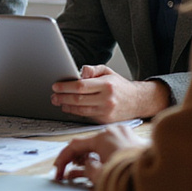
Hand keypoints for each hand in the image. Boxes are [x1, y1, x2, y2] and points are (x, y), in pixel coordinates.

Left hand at [51, 64, 168, 122]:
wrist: (138, 101)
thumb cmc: (119, 85)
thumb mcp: (108, 71)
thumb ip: (93, 69)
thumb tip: (79, 72)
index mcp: (106, 85)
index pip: (81, 86)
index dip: (65, 87)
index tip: (56, 86)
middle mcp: (107, 99)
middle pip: (78, 99)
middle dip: (62, 97)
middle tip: (53, 96)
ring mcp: (106, 111)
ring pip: (80, 110)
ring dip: (66, 106)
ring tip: (58, 102)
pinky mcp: (105, 120)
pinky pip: (86, 116)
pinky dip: (75, 112)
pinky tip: (69, 108)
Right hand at [53, 124, 146, 186]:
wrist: (160, 178)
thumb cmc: (133, 175)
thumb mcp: (101, 175)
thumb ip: (87, 169)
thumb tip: (85, 165)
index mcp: (102, 137)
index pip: (74, 145)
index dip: (63, 159)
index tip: (58, 170)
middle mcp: (113, 132)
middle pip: (88, 144)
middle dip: (77, 159)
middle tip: (69, 172)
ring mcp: (125, 134)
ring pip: (101, 145)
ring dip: (90, 158)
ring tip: (84, 171)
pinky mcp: (135, 141)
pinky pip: (113, 146)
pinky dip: (104, 156)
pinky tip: (100, 167)